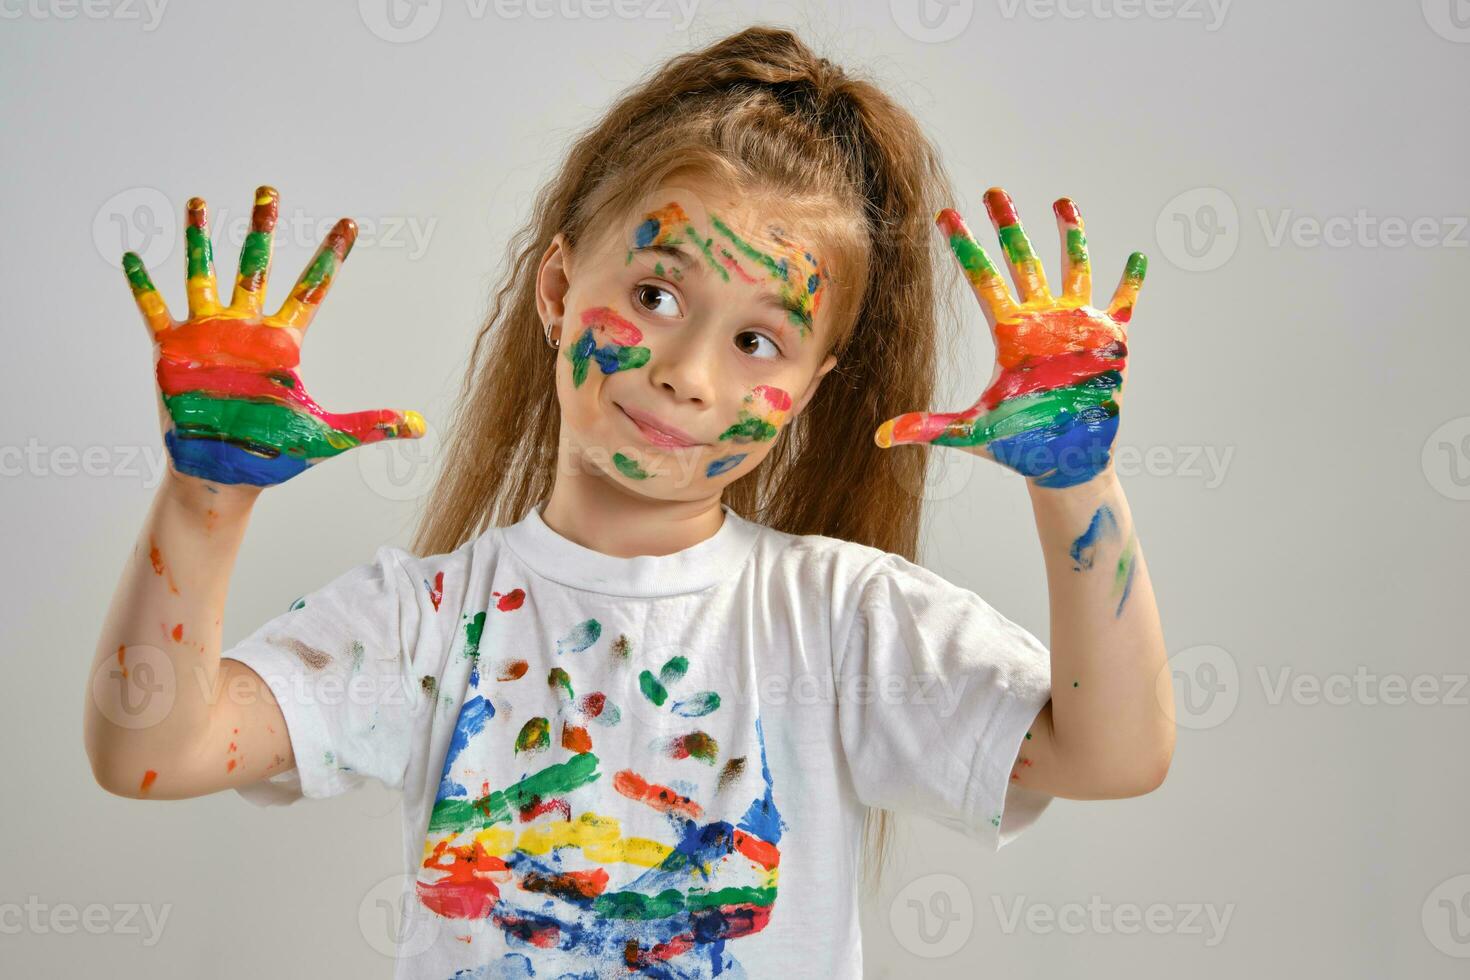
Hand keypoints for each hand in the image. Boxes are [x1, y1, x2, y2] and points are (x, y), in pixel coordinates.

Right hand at [121, 185, 424, 487]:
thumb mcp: (328, 436)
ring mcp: (207, 336)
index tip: (349, 223)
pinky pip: (154, 311)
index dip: (330, 256)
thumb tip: (423, 428)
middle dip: (262, 229)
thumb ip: (373, 425)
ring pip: (204, 275)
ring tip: (198, 201)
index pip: (312, 288)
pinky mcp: (172, 352)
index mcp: (282, 342)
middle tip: (269, 189)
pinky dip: (144, 285)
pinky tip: (133, 255)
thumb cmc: (272, 453)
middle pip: (257, 267)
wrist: (225, 475)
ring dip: (200, 240)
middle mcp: (246, 329)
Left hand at [874, 187, 1145, 488]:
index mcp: (1010, 333)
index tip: (945, 215)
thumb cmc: (1019, 444)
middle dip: (1008, 226)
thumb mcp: (972, 432)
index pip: (982, 279)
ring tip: (1063, 202)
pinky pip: (1123, 303)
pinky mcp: (1109, 340)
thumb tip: (877, 438)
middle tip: (994, 191)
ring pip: (1073, 269)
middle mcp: (1041, 320)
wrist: (1063, 461)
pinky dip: (1131, 282)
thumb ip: (928, 427)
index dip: (964, 247)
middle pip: (1021, 261)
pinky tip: (1137, 257)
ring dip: (1070, 236)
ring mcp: (1076, 326)